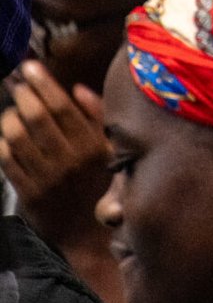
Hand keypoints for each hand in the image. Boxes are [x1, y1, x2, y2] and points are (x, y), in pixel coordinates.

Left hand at [1, 61, 112, 242]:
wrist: (86, 235)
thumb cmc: (100, 184)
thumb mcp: (111, 150)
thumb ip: (98, 118)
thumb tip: (78, 89)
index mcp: (93, 148)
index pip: (63, 108)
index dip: (44, 84)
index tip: (31, 67)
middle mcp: (69, 162)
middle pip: (37, 118)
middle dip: (23, 95)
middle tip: (19, 84)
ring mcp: (46, 179)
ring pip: (17, 138)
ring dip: (9, 118)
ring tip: (12, 112)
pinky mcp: (28, 194)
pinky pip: (7, 161)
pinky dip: (2, 143)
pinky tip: (6, 136)